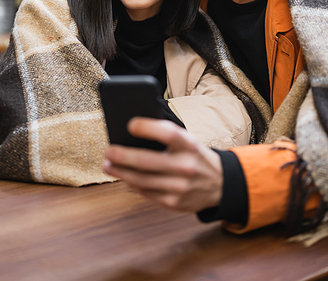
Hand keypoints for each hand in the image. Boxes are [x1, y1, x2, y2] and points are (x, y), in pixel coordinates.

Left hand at [103, 117, 223, 212]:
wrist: (219, 184)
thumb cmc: (195, 156)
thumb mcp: (188, 141)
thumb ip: (166, 135)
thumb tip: (132, 131)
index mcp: (190, 145)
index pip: (168, 133)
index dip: (148, 128)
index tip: (130, 124)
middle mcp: (186, 166)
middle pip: (148, 161)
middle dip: (123, 156)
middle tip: (108, 151)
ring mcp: (180, 187)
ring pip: (143, 180)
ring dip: (121, 172)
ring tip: (108, 165)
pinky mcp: (175, 203)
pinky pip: (147, 193)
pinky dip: (132, 185)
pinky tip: (123, 177)